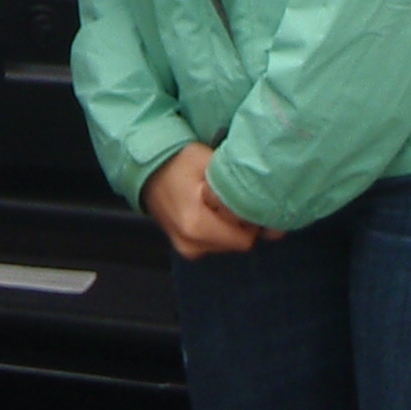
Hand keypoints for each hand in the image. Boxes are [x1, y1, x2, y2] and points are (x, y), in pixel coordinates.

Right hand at [143, 143, 263, 261]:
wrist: (146, 169)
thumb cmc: (178, 161)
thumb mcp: (209, 162)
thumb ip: (236, 182)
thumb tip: (264, 197)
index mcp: (196, 225)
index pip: (244, 238)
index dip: (251, 219)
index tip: (248, 199)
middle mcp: (190, 243)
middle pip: (236, 243)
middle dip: (241, 224)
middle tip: (233, 197)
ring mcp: (185, 248)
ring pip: (226, 245)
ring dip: (229, 227)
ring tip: (219, 202)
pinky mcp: (184, 247)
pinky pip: (213, 244)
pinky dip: (217, 230)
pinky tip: (210, 210)